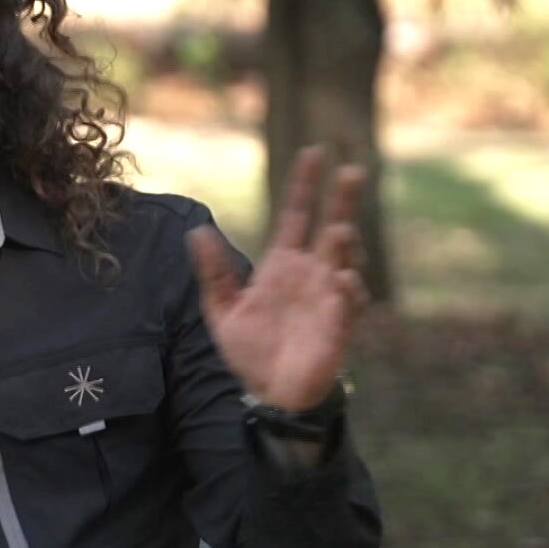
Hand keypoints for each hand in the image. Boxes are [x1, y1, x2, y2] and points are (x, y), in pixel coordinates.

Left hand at [187, 146, 368, 410]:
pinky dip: (348, 292)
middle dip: (342, 201)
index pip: (297, 214)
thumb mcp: (222, 311)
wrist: (270, 394)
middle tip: (351, 171)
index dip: (305, 185)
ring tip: (339, 230)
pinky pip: (347, 305)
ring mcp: (328, 298)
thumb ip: (213, 273)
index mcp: (284, 264)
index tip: (314, 153)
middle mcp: (311, 274)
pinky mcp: (337, 327)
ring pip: (344, 262)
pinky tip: (343, 280)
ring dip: (343, 247)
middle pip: (331, 227)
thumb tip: (196, 232)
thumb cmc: (251, 351)